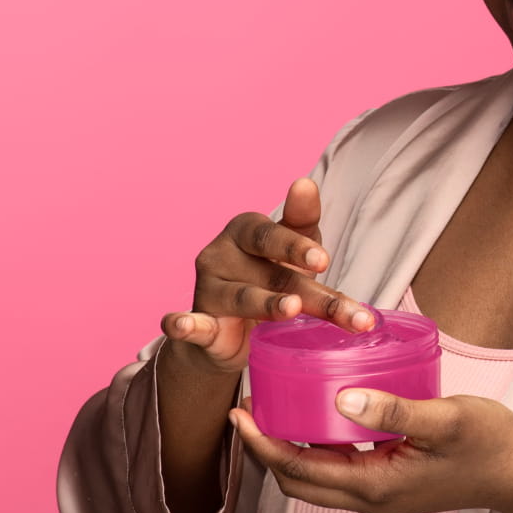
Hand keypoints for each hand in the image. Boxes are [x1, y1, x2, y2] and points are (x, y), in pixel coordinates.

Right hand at [159, 178, 373, 373]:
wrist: (232, 329)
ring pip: (244, 298)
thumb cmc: (270, 277)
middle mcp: (222, 255)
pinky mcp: (199, 327)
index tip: (324, 260)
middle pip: (271, 272)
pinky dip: (184, 325)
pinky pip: (192, 325)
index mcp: (245, 231)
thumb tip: (305, 184)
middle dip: (308, 290)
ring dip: (268, 304)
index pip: (272, 235)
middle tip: (333, 303)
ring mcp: (208, 290)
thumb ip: (302, 219)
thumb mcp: (292, 249)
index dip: (297, 247)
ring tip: (292, 308)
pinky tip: (179, 325)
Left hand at [230, 390, 512, 512]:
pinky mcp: (392, 485)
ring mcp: (381, 495)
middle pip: (297, 481)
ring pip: (317, 478)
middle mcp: (371, 498)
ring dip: (290, 448)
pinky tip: (324, 414)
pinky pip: (340, 470)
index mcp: (375, 486)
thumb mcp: (444, 418)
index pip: (298, 470)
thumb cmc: (491, 443)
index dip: (263, 443)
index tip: (241, 411)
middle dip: (266, 448)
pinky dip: (319, 448)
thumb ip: (393, 411)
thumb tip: (342, 400)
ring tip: (278, 406)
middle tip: (251, 406)